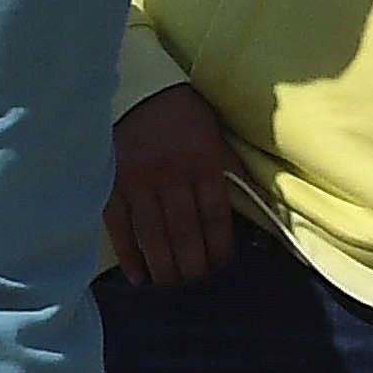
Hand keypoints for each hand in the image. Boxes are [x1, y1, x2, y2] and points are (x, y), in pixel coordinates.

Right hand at [104, 85, 239, 286]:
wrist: (135, 87)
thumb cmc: (181, 111)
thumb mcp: (214, 132)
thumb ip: (231, 167)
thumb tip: (261, 198)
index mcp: (203, 160)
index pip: (214, 215)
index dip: (218, 246)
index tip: (220, 266)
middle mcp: (172, 173)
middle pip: (184, 231)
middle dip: (192, 265)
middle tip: (195, 283)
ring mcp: (139, 180)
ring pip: (154, 235)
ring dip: (164, 266)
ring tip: (171, 285)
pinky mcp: (111, 182)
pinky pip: (120, 227)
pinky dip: (130, 255)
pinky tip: (139, 276)